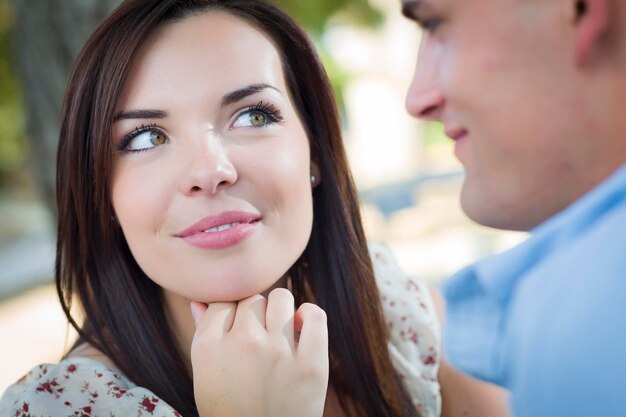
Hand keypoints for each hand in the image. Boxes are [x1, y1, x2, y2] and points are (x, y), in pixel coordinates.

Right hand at [190, 288, 328, 416]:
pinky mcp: (311, 363)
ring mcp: (278, 352)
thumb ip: (204, 334)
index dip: (231, 315)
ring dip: (280, 310)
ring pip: (281, 298)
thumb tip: (199, 301)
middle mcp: (243, 343)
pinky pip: (314, 315)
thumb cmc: (230, 411)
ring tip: (280, 331)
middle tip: (258, 341)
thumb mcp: (205, 376)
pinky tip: (302, 327)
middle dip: (255, 316)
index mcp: (210, 346)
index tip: (237, 332)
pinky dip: (310, 315)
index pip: (223, 301)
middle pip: (252, 300)